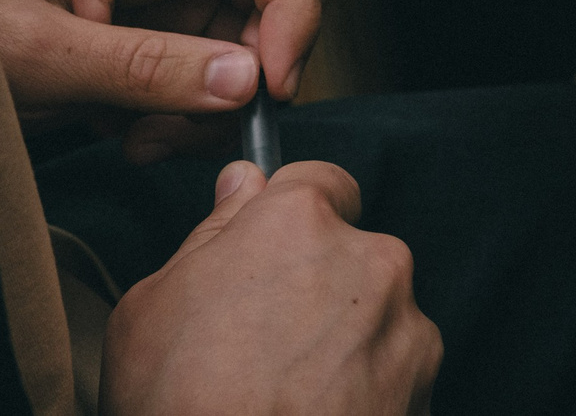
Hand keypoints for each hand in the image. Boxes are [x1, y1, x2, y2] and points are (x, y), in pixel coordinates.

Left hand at [0, 0, 328, 161]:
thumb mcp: (39, 56)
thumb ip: (145, 66)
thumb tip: (248, 81)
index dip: (292, 6)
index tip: (273, 83)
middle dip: (263, 62)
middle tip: (213, 120)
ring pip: (259, 43)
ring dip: (221, 106)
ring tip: (147, 140)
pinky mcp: (169, 38)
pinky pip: (223, 79)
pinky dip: (198, 120)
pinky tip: (138, 137)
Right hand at [104, 160, 441, 415]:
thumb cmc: (179, 405)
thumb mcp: (150, 308)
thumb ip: (211, 232)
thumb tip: (242, 183)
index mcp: (300, 224)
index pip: (319, 182)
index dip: (293, 214)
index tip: (275, 248)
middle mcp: (369, 258)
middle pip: (349, 252)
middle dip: (317, 284)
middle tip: (265, 340)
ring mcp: (405, 319)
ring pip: (376, 309)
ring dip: (346, 336)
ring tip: (289, 388)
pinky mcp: (426, 375)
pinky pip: (396, 361)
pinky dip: (368, 381)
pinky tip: (320, 408)